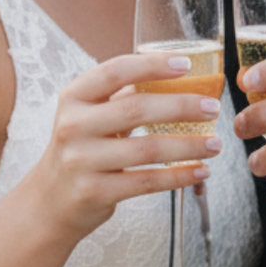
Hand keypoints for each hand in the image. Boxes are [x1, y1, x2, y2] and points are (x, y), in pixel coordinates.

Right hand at [32, 51, 225, 242]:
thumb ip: (125, 94)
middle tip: (212, 107)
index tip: (186, 64)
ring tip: (215, 144)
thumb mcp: (91, 114)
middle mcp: (74, 126)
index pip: (115, 71)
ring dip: (188, 146)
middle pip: (136, 109)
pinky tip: (200, 171)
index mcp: (74, 97)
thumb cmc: (82, 148)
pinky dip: (178, 176)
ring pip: (147, 149)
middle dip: (182, 106)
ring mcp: (81, 161)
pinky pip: (146, 182)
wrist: (50, 202)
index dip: (152, 65)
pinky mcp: (94, 192)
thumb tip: (181, 75)